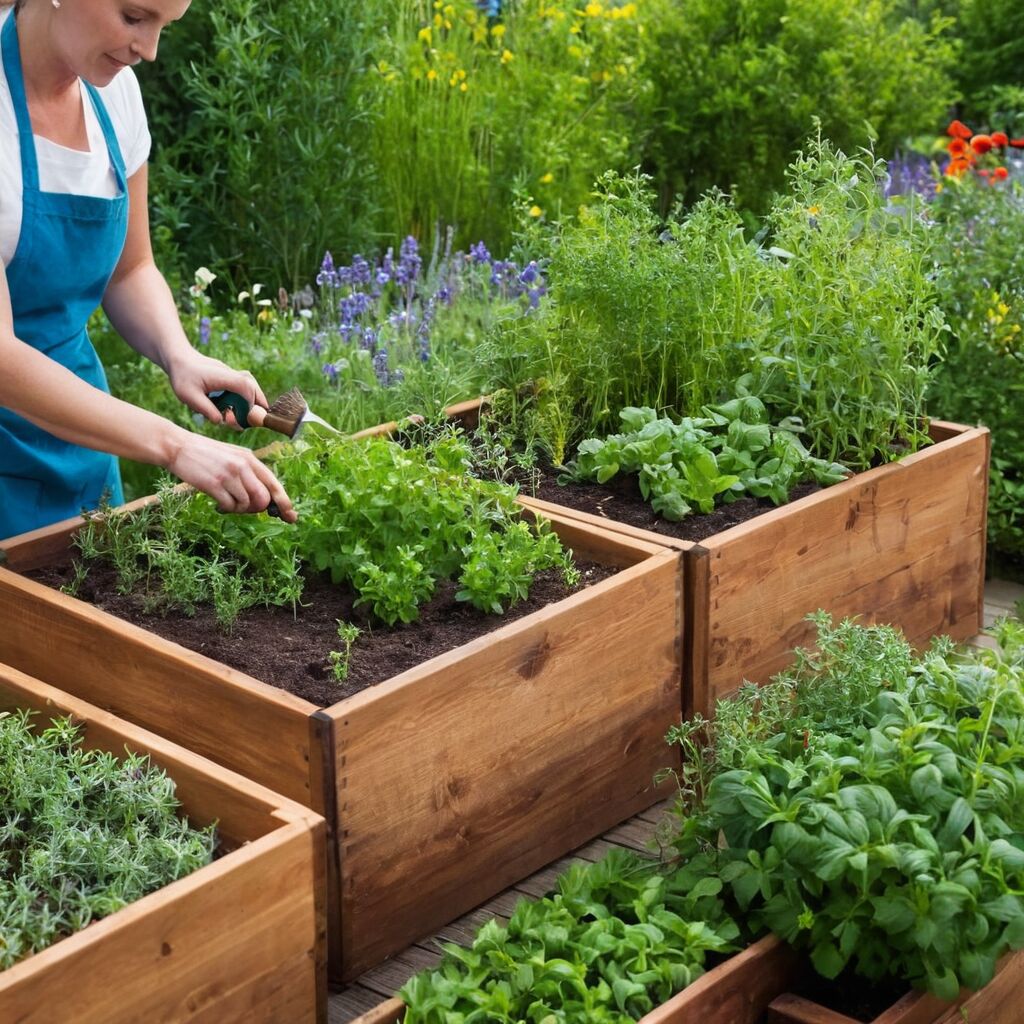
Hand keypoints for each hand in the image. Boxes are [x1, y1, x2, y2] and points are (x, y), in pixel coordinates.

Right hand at [164, 429, 296, 521]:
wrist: (178, 446)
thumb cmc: (206, 454)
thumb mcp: (232, 456)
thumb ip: (249, 472)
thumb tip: (264, 499)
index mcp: (250, 458)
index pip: (274, 484)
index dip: (284, 502)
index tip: (290, 516)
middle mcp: (243, 466)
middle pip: (263, 499)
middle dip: (257, 509)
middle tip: (244, 509)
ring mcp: (229, 475)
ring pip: (247, 504)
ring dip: (239, 510)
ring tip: (227, 504)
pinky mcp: (214, 484)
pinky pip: (230, 506)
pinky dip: (226, 509)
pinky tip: (218, 505)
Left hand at [166, 350, 267, 426]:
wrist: (178, 358)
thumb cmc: (182, 377)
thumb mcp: (190, 397)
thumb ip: (207, 410)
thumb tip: (222, 421)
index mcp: (223, 376)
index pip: (246, 387)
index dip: (251, 403)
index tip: (247, 418)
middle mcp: (231, 374)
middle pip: (253, 386)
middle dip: (258, 403)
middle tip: (257, 419)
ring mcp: (231, 374)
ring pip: (250, 386)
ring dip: (252, 400)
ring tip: (248, 415)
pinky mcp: (229, 377)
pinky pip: (243, 387)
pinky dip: (245, 397)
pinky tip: (239, 408)